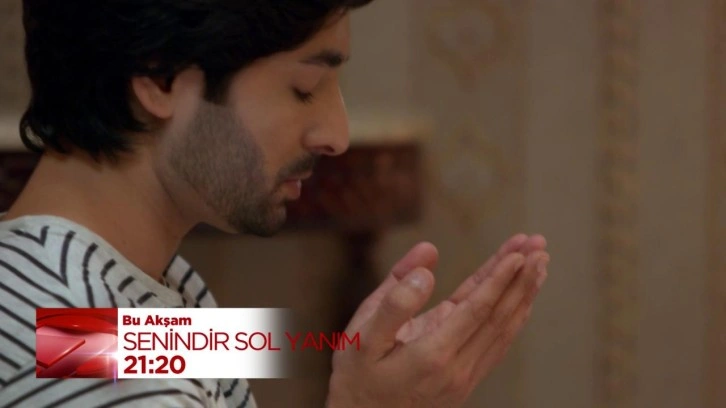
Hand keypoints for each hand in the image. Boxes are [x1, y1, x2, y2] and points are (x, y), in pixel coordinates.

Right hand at [326, 234, 548, 407]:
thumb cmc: (356, 373)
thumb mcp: (361, 336)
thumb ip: (395, 297)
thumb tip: (428, 256)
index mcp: (431, 354)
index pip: (477, 310)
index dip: (500, 278)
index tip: (519, 251)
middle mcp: (456, 369)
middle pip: (499, 317)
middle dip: (521, 278)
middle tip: (539, 244)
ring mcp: (464, 378)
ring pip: (503, 330)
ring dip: (524, 294)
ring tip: (540, 262)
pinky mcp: (464, 380)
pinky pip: (497, 344)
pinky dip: (514, 316)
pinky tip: (523, 297)